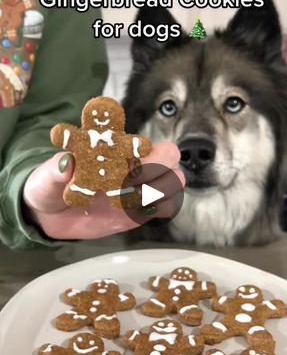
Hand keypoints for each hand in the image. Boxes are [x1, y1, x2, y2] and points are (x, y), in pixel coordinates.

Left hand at [23, 142, 184, 239]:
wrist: (49, 216)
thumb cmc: (49, 185)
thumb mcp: (46, 177)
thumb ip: (56, 171)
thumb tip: (67, 163)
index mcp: (110, 149)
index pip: (140, 139)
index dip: (142, 147)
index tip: (127, 162)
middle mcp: (130, 166)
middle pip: (168, 156)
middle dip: (160, 167)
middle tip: (133, 182)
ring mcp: (137, 190)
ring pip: (173, 181)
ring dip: (161, 191)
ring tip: (133, 200)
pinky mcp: (137, 213)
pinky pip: (163, 209)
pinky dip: (159, 210)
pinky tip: (137, 212)